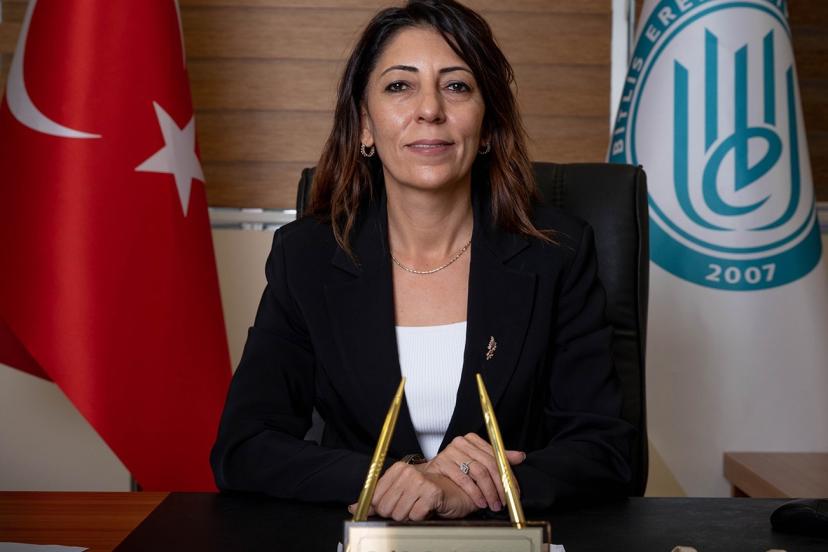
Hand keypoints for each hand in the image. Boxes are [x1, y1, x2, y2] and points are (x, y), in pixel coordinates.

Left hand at [347, 462, 476, 520]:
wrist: (457, 491)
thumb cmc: (429, 492)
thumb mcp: (400, 493)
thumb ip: (376, 500)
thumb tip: (354, 506)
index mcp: (397, 470)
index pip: (375, 498)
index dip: (384, 508)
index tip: (395, 505)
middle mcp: (407, 472)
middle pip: (386, 508)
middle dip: (397, 513)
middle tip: (410, 507)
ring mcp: (420, 481)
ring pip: (399, 514)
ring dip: (410, 516)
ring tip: (419, 507)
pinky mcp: (431, 493)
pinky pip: (415, 516)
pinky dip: (421, 518)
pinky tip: (428, 509)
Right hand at [423, 433, 524, 511]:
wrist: (432, 477)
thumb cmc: (456, 469)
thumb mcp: (479, 462)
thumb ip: (499, 459)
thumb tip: (520, 456)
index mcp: (472, 440)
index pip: (496, 456)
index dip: (507, 475)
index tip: (513, 490)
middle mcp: (461, 443)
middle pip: (488, 464)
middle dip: (499, 485)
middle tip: (504, 500)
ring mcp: (450, 452)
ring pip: (478, 471)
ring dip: (488, 491)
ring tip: (493, 503)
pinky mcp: (442, 463)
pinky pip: (463, 479)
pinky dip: (474, 492)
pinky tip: (480, 501)